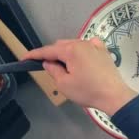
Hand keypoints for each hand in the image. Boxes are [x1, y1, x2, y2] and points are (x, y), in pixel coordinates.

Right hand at [23, 38, 137, 115]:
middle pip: (61, 45)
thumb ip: (53, 70)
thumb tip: (48, 62)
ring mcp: (94, 45)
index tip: (24, 58)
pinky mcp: (103, 51)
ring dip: (66, 53)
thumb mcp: (64, 84)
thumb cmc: (87, 91)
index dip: (34, 54)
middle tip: (48, 68)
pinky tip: (81, 59)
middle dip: (52, 54)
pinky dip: (80, 51)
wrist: (114, 95)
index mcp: (71, 50)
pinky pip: (87, 46)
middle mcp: (82, 43)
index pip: (48, 50)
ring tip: (65, 68)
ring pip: (74, 45)